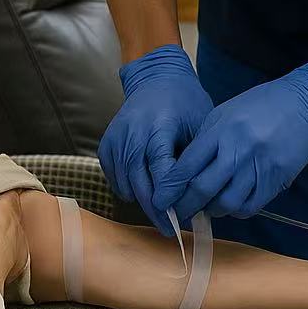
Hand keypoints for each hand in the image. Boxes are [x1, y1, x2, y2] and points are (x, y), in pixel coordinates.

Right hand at [0, 189, 30, 288]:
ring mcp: (21, 243)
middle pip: (14, 217)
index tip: (7, 194)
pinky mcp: (21, 262)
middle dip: (5, 219)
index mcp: (7, 207)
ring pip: (15, 237)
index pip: (11, 195)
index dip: (8, 195)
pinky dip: (7, 256)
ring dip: (5, 240)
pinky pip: (15, 256)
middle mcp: (18, 224)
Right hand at [98, 44, 213, 231]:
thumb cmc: (184, 103)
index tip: (182, 218)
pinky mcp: (106, 145)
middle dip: (157, 210)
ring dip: (143, 201)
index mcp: (159, 126)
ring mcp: (116, 139)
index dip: (171, 198)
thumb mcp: (200, 125)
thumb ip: (196, 159)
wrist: (155, 79)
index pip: (162, 171)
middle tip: (171, 228)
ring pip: (126, 185)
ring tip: (162, 211)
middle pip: (142, 184)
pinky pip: (115, 179)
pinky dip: (129, 189)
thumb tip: (201, 197)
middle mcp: (133, 133)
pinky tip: (146, 190)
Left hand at [151, 60, 307, 225]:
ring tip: (207, 207)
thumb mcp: (225, 113)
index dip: (170, 188)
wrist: (303, 103)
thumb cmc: (259, 106)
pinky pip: (250, 206)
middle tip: (179, 213)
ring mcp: (259, 165)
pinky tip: (232, 204)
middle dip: (186, 206)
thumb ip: (204, 142)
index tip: (160, 201)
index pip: (187, 166)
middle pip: (203, 189)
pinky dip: (236, 211)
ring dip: (212, 210)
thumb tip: (184, 174)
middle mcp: (238, 148)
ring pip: (226, 203)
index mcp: (220, 130)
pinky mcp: (277, 178)